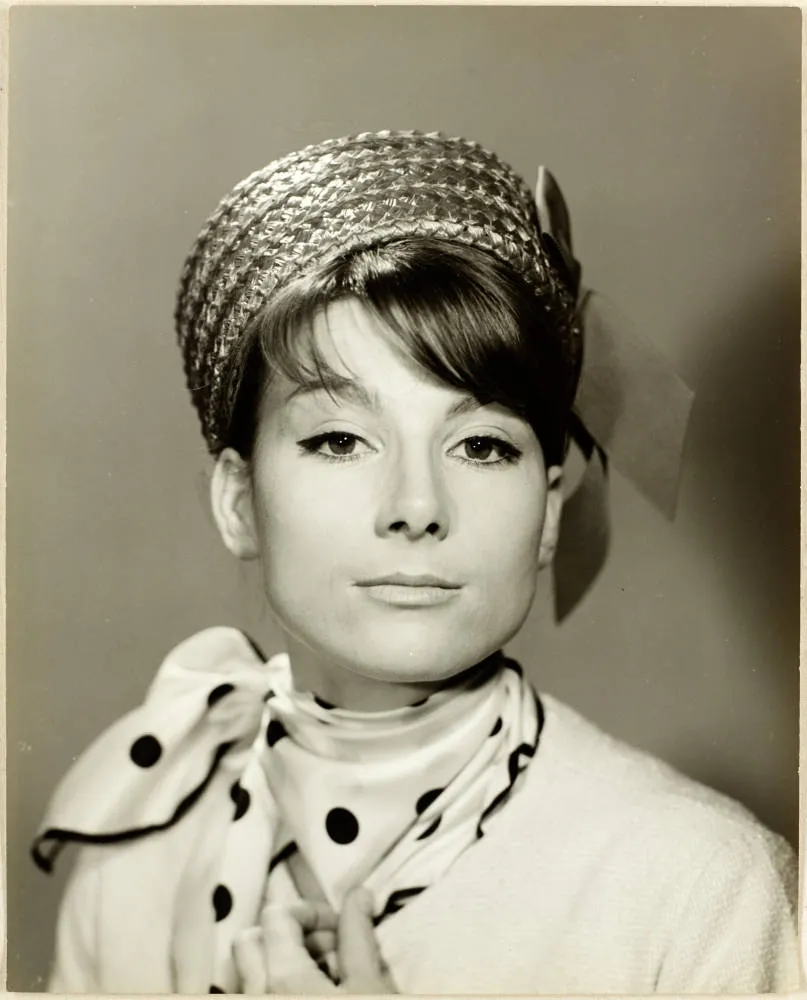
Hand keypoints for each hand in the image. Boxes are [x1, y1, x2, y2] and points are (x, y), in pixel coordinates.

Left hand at [233, 889, 395, 993]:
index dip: (311, 912)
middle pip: (250, 940)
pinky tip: (314, 995)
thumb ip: (359, 936)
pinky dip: (279, 985)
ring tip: (325, 977)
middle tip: (327, 951)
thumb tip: (359, 894)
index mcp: (281, 976)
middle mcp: (255, 993)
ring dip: (283, 962)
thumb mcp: (371, 986)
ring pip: (251, 971)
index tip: (341, 928)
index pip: (276, 914)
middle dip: (287, 935)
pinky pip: (256, 991)